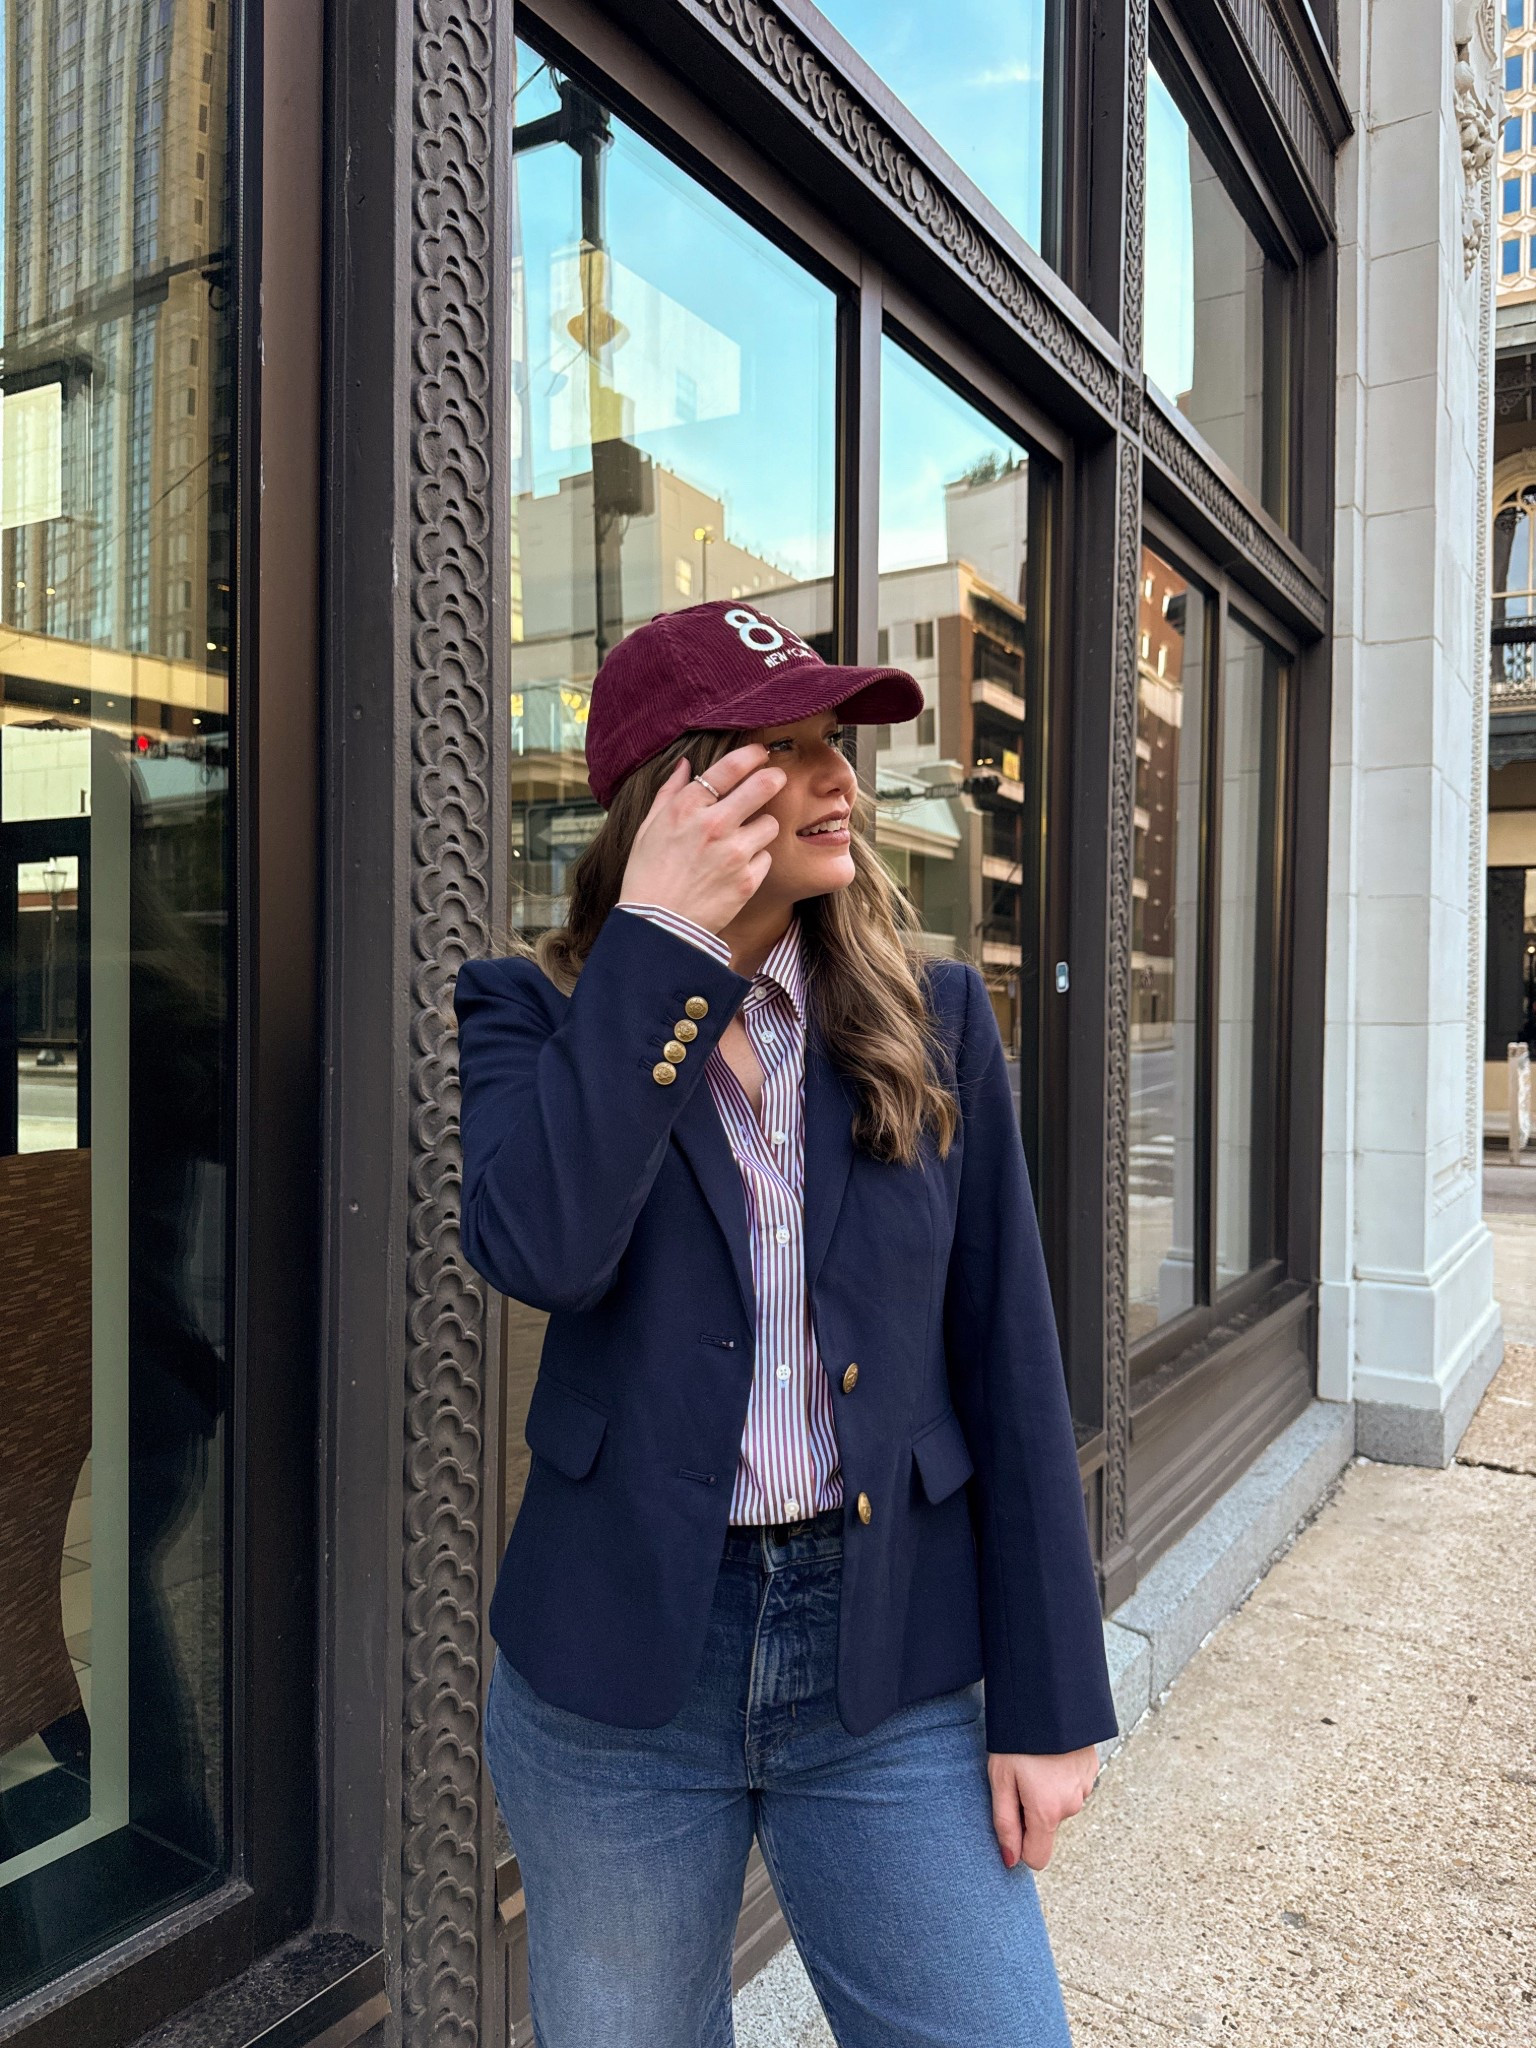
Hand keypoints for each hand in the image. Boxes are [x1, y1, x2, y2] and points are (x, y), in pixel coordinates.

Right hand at [618, 743, 785, 933]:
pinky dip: (756, 861)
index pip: (730, 768)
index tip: (761, 753)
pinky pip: (766, 858)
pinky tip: (737, 869)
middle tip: (776, 779)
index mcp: (686, 808)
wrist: (658, 927)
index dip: (752, 755)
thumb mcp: (648, 829)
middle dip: (774, 778)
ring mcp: (734, 853)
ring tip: (745, 839)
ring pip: (770, 824)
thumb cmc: (648, 875)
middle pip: (764, 786)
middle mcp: (714, 826)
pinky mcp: (748, 880)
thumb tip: (685, 764)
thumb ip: (669, 793)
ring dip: (762, 828)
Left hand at [987, 1745, 1098, 1871]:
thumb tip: (1011, 1860)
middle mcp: (1071, 1805)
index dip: (1020, 1845)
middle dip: (1031, 1811)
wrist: (1047, 1698)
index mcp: (1047, 1812)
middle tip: (1017, 1778)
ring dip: (1047, 1792)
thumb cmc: (1018, 1738)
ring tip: (1033, 1762)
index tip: (1011, 1819)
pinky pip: (1072, 1786)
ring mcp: (1085, 1787)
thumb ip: (1005, 1824)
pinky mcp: (1091, 1769)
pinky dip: (1060, 1777)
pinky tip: (1050, 1756)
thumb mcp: (1000, 1780)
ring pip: (1060, 1805)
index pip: (1037, 1857)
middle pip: (1047, 1827)